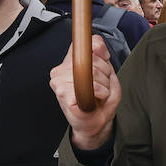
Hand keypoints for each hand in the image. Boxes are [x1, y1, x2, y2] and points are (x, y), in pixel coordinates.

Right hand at [49, 35, 119, 149]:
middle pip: (91, 59)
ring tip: (98, 94)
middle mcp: (60, 69)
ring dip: (104, 85)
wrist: (96, 122)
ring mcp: (58, 81)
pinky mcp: (62, 93)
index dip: (101, 56)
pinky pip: (88, 86)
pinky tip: (94, 100)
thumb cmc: (99, 99)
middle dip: (105, 74)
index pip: (87, 45)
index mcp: (69, 61)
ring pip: (91, 72)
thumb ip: (101, 55)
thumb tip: (96, 43)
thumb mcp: (107, 72)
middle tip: (102, 86)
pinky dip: (100, 93)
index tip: (105, 67)